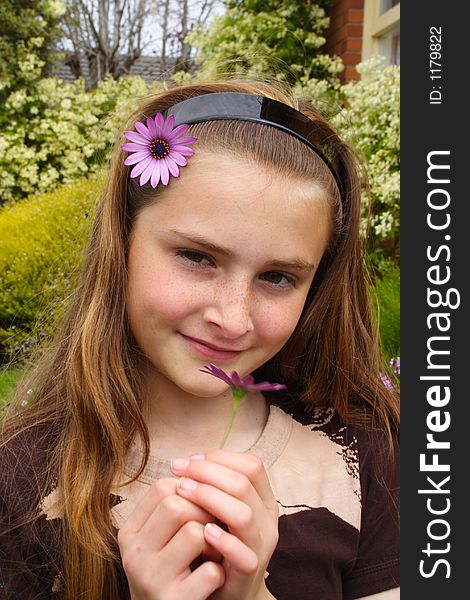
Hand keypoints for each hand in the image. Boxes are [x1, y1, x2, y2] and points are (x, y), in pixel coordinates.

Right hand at [117, 477, 224, 599]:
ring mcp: (150, 580)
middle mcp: (133, 554)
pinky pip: (209, 572)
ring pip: (194, 533)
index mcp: (129, 532)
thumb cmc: (172, 571)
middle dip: (205, 510)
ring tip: (215, 550)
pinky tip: (216, 577)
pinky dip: (220, 571)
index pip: (162, 487)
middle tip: (215, 524)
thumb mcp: (162, 538)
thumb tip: (200, 465)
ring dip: (215, 539)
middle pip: (177, 505)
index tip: (202, 503)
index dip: (191, 489)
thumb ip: (173, 507)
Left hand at [171, 450, 278, 599]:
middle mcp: (267, 520)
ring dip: (210, 498)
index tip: (191, 460)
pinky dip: (223, 540)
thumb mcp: (222, 510)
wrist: (229, 592)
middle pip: (243, 483)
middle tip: (179, 472)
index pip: (251, 465)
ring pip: (244, 514)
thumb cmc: (219, 544)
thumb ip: (215, 487)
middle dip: (207, 472)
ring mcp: (261, 546)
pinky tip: (203, 531)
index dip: (221, 458)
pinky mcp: (248, 572)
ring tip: (183, 492)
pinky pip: (243, 554)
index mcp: (264, 500)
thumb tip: (189, 461)